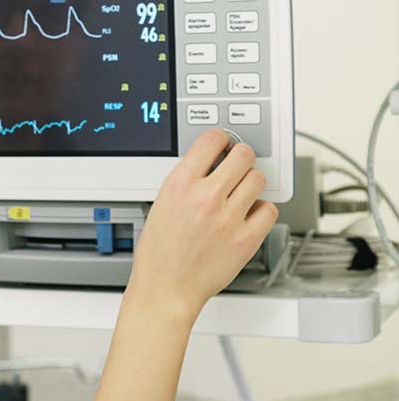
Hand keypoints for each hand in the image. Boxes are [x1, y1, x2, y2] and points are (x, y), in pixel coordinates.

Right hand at [128, 128, 278, 319]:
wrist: (166, 288)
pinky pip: (268, 209)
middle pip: (242, 155)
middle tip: (239, 164)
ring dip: (252, 182)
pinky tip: (249, 214)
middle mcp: (205, 197)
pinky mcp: (247, 238)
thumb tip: (210, 166)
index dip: (221, 139)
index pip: (212, 140)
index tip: (224, 143)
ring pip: (258, 179)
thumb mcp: (162, 203)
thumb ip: (187, 181)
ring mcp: (228, 217)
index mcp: (180, 184)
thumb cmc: (159, 252)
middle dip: (241, 157)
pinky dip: (261, 209)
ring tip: (243, 192)